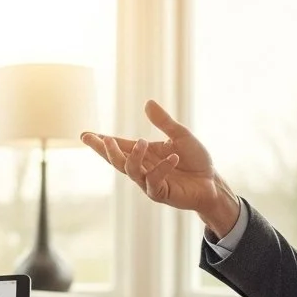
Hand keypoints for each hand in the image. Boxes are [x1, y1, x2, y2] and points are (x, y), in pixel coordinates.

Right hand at [81, 100, 239, 234]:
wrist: (212, 182)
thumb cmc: (195, 160)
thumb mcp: (181, 136)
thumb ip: (164, 122)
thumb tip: (147, 103)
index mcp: (143, 153)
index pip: (119, 145)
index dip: (101, 141)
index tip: (84, 135)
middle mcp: (142, 168)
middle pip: (116, 160)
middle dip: (105, 150)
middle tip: (100, 139)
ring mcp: (149, 182)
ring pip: (131, 171)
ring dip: (133, 157)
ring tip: (141, 142)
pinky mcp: (160, 193)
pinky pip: (154, 180)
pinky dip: (162, 168)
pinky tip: (174, 157)